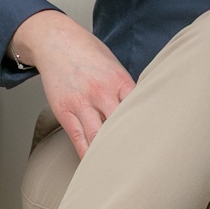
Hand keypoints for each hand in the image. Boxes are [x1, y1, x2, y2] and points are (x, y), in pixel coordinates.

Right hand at [11, 10, 135, 157]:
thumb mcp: (113, 64)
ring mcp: (82, 103)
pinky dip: (86, 154)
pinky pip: (78, 139)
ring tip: (119, 167)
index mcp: (119, 80)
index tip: (154, 142)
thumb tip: (138, 107)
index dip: (147, 126)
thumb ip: (124, 87)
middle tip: (141, 161)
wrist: (55, 41)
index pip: (139, 109)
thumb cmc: (86, 51)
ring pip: (99, 137)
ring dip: (108, 153)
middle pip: (121, 125)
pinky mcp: (65, 112)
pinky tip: (93, 165)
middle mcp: (102, 93)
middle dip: (131, 143)